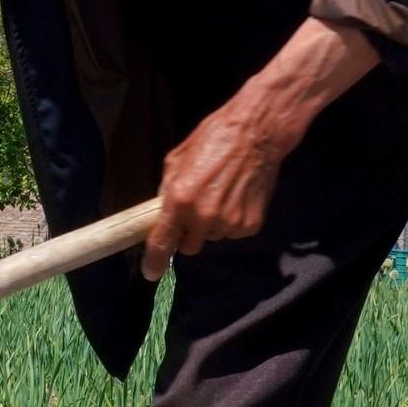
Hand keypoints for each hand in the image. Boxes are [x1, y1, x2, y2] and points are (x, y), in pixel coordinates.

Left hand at [143, 17, 379, 278]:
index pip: (162, 242)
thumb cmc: (213, 138)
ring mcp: (229, 224)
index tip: (150, 273)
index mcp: (180, 200)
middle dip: (187, 234)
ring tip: (220, 194)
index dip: (154, 261)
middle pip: (188, 246)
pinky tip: (236, 197)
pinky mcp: (251, 225)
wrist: (257, 133)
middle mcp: (204, 217)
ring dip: (211, 225)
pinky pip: (233, 233)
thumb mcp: (177, 159)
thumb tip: (160, 213)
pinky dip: (231, 221)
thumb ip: (166, 191)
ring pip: (212, 238)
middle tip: (195, 209)